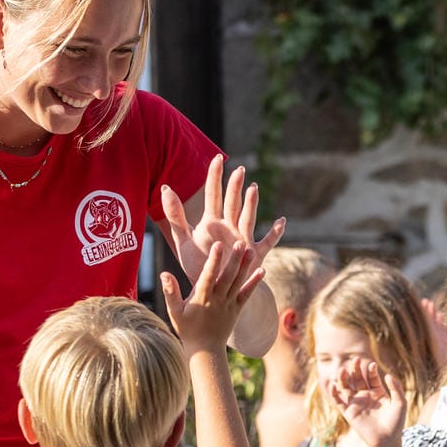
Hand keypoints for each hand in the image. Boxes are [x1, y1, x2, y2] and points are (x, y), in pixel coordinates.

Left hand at [161, 156, 285, 299]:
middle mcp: (229, 227)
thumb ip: (175, 215)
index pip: (213, 194)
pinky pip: (266, 243)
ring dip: (250, 204)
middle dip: (235, 186)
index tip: (217, 157)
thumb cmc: (198, 265)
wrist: (214, 289)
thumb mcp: (183, 240)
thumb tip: (165, 187)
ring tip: (253, 188)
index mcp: (212, 222)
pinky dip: (275, 233)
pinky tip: (281, 221)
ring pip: (247, 218)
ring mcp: (242, 239)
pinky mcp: (253, 255)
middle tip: (238, 169)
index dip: (214, 176)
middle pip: (232, 202)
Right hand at [161, 241, 264, 354]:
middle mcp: (217, 300)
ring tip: (250, 249)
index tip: (218, 245)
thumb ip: (170, 292)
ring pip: (238, 283)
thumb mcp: (174, 312)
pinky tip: (262, 270)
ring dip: (245, 266)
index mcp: (202, 298)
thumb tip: (163, 273)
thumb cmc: (187, 329)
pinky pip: (247, 295)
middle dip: (234, 259)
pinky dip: (254, 283)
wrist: (205, 350)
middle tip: (240, 242)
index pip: (208, 276)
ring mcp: (229, 305)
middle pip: (227, 277)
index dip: (214, 260)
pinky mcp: (237, 310)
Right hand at [327, 358, 405, 446]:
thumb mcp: (400, 403)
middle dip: (356, 369)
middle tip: (356, 359)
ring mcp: (356, 403)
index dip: (371, 370)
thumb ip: (396, 388)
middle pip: (357, 378)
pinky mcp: (349, 412)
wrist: (387, 440)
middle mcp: (365, 396)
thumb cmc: (396, 422)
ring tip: (342, 370)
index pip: (371, 377)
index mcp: (377, 392)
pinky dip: (334, 393)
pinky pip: (339, 401)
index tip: (372, 365)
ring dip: (343, 378)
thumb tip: (388, 375)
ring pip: (346, 387)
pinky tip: (333, 385)